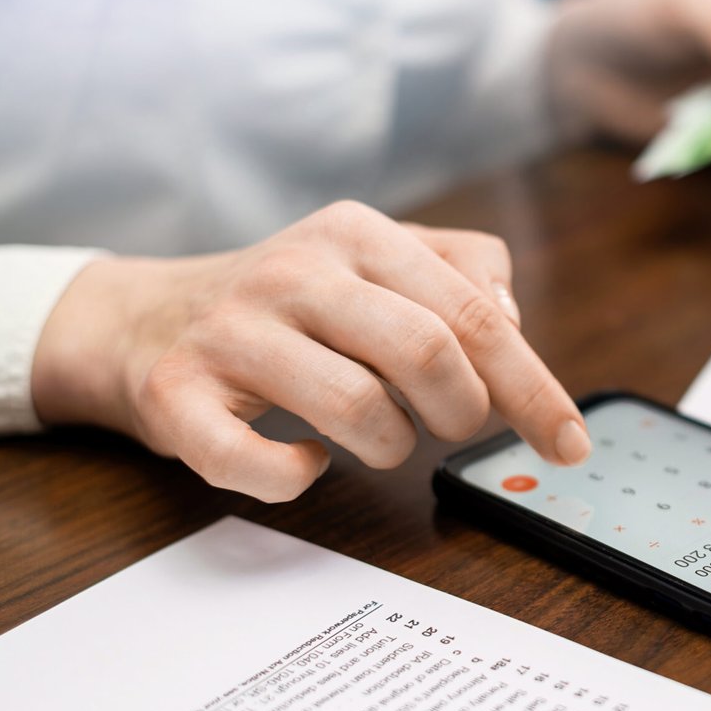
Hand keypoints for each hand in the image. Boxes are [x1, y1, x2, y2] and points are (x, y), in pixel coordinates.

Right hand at [30, 201, 589, 501]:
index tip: (570, 444)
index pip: (473, 313)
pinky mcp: (175, 394)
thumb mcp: (374, 260)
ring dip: (390, 448)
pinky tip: (306, 459)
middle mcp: (295, 271)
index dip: (533, 387)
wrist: (141, 319)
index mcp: (357, 234)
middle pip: (428, 351)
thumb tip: (511, 321)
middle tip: (452, 430)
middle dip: (462, 413)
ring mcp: (230, 331)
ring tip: (378, 439)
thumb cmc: (289, 305)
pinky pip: (255, 461)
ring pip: (357, 409)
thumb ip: (460, 274)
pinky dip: (297, 477)